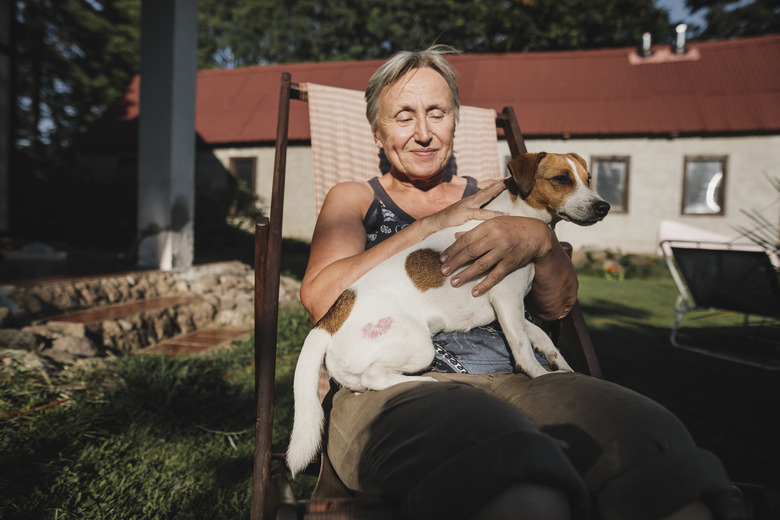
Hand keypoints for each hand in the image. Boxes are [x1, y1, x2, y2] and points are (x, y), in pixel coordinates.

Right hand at [418, 179, 507, 235]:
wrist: (432, 225)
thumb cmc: (447, 224)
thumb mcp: (463, 218)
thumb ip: (472, 216)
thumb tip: (484, 220)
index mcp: (470, 202)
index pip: (485, 192)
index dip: (496, 186)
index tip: (507, 180)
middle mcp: (469, 201)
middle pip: (487, 190)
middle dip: (499, 183)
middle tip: (511, 176)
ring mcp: (467, 206)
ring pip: (485, 195)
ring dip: (497, 189)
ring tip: (508, 184)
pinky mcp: (464, 214)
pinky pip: (481, 213)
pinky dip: (493, 214)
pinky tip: (503, 214)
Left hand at [439, 216, 554, 296]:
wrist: (536, 234)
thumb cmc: (512, 227)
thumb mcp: (493, 222)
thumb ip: (474, 230)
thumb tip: (456, 237)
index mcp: (488, 227)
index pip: (466, 240)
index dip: (452, 250)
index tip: (442, 258)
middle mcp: (495, 238)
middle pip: (471, 252)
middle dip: (455, 263)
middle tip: (443, 272)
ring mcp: (503, 251)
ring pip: (481, 265)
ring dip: (466, 275)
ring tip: (454, 282)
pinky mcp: (511, 263)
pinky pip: (496, 275)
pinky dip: (484, 284)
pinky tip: (475, 292)